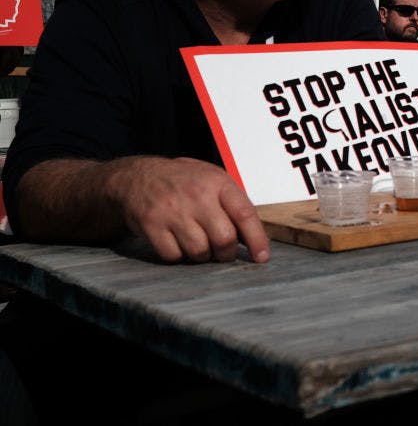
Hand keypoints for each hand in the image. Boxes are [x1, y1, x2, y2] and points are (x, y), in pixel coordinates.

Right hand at [111, 156, 269, 263]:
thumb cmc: (185, 182)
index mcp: (217, 183)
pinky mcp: (152, 225)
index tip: (261, 257)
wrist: (138, 177)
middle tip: (223, 252)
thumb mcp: (213, 179)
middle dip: (226, 253)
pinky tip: (178, 243)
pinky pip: (174, 256)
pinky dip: (179, 256)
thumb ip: (233, 203)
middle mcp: (196, 196)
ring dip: (202, 256)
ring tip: (198, 243)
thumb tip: (253, 237)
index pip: (245, 214)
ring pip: (200, 252)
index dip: (257, 239)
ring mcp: (173, 211)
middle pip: (224, 239)